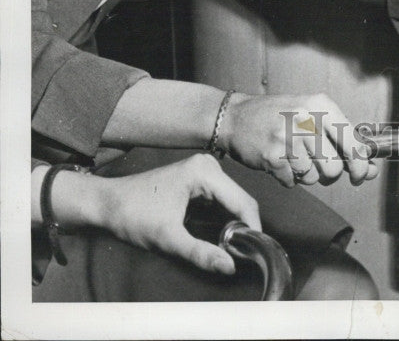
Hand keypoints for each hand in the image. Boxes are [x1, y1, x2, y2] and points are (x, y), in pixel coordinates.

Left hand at [98, 153, 260, 274]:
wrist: (108, 203)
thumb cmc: (133, 215)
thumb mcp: (168, 239)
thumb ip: (200, 253)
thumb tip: (229, 266)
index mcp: (204, 172)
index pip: (242, 201)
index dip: (252, 229)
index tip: (256, 253)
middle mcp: (208, 165)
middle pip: (240, 200)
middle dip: (244, 227)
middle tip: (244, 255)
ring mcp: (204, 170)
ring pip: (232, 201)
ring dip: (235, 224)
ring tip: (234, 248)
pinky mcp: (199, 178)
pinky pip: (222, 199)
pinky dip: (224, 218)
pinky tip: (222, 236)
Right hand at [219, 92, 378, 187]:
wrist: (236, 117)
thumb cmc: (279, 116)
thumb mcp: (313, 115)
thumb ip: (343, 140)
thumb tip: (370, 168)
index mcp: (321, 106)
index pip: (353, 144)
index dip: (361, 165)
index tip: (361, 175)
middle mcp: (306, 119)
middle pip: (334, 168)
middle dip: (328, 173)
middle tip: (316, 162)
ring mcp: (287, 138)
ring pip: (312, 177)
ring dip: (305, 173)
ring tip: (292, 155)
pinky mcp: (271, 156)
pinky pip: (292, 182)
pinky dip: (287, 177)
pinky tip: (279, 159)